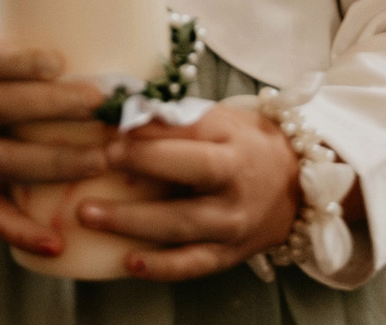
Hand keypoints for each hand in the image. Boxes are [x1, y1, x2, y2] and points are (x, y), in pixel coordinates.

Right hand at [0, 37, 109, 254]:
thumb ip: (8, 59)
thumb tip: (83, 43)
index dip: (20, 61)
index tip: (59, 60)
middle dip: (49, 106)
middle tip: (97, 103)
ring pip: (1, 160)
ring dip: (53, 162)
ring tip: (98, 160)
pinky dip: (21, 231)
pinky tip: (55, 241)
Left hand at [82, 104, 304, 280]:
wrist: (296, 187)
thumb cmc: (247, 145)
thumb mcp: (221, 121)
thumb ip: (178, 120)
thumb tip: (127, 118)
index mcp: (233, 147)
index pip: (190, 135)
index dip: (150, 136)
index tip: (113, 134)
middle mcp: (234, 187)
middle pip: (188, 174)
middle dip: (142, 168)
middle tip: (99, 161)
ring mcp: (231, 226)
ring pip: (180, 226)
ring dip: (132, 222)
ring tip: (89, 215)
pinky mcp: (227, 255)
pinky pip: (191, 265)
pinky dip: (160, 267)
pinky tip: (129, 262)